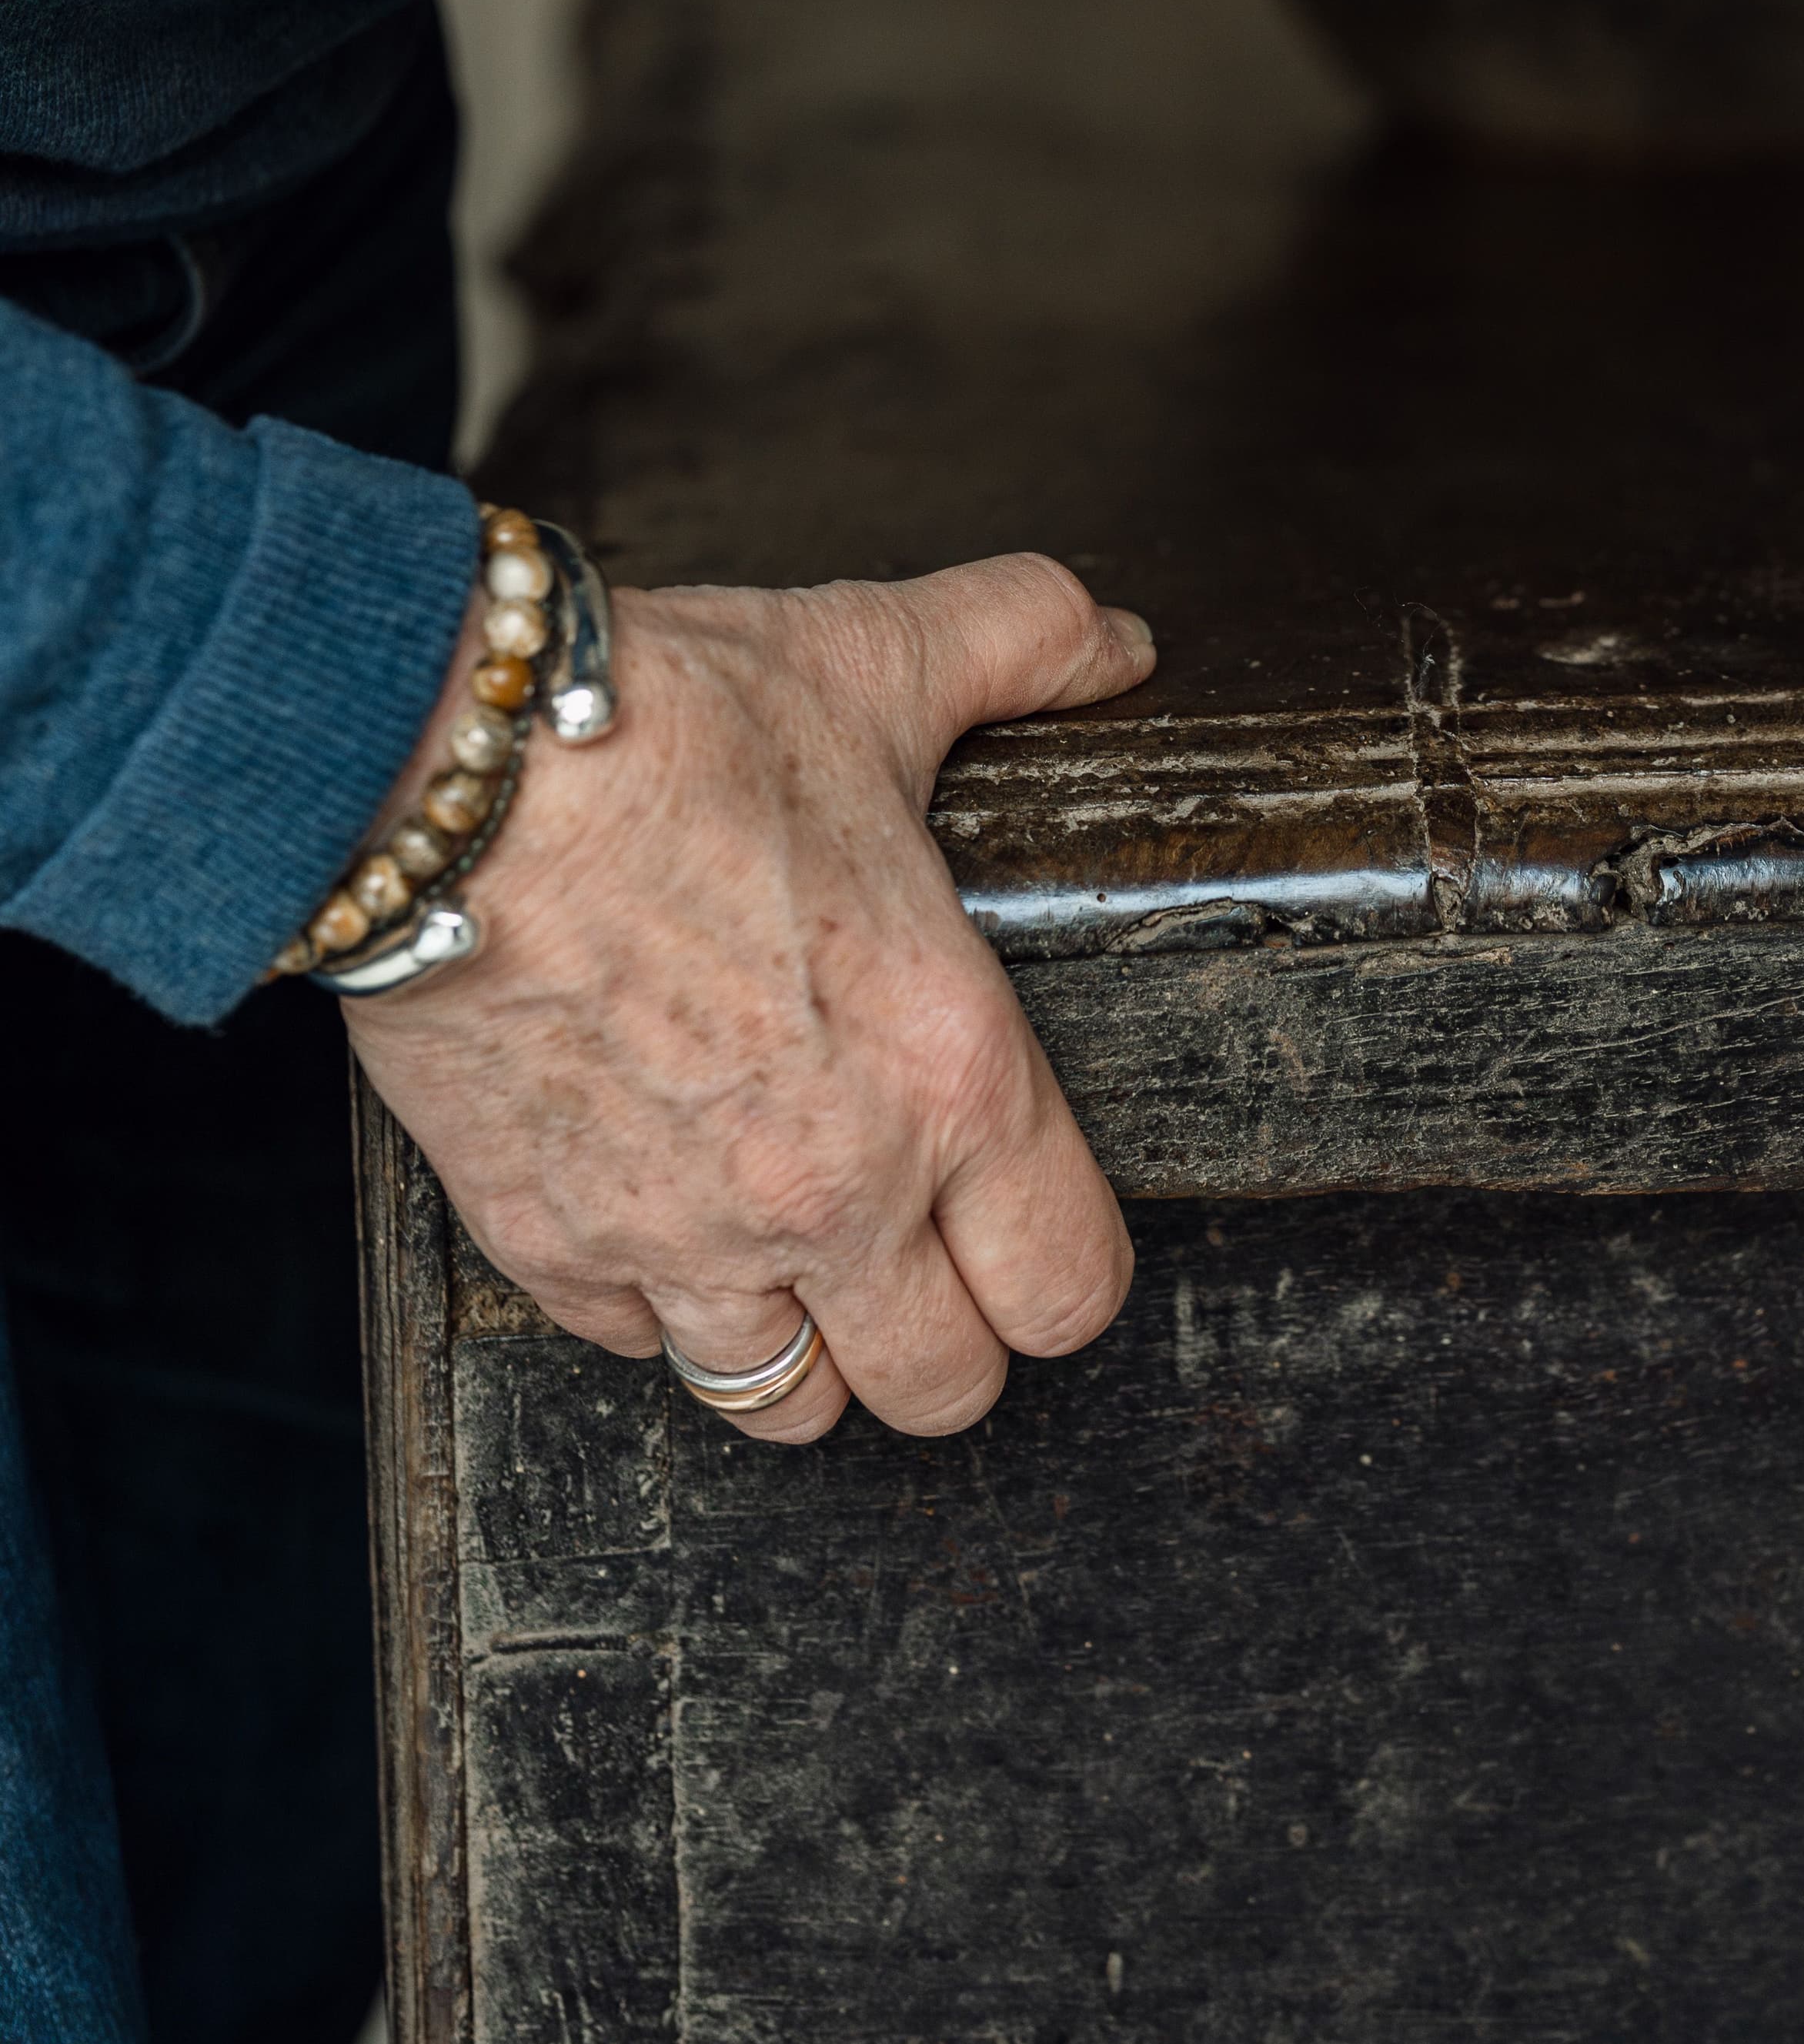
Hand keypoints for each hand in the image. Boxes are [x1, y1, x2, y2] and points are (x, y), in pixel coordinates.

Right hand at [345, 553, 1153, 1443]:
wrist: (447, 770)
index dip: (1065, 1274)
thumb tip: (1116, 641)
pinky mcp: (550, 1243)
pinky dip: (654, 1305)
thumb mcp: (879, 658)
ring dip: (803, 1345)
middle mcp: (834, 1190)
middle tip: (922, 1260)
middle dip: (945, 1337)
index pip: (1069, 1291)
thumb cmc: (663, 728)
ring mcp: (683, 1237)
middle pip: (941, 1389)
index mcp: (948, 1075)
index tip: (1034, 1233)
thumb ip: (1023, 642)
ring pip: (784, 1401)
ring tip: (798, 1263)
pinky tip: (662, 1215)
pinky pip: (631, 1348)